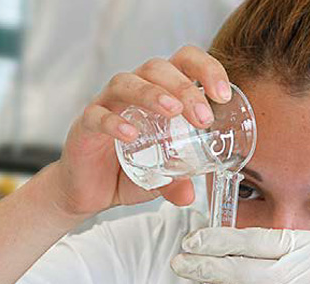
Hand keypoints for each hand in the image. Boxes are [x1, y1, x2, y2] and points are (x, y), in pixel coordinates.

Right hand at [51, 45, 232, 217]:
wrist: (89, 189)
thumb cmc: (128, 169)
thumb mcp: (161, 177)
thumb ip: (177, 182)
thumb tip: (190, 195)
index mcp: (160, 91)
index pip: (184, 62)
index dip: (207, 69)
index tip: (223, 95)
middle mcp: (134, 90)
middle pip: (157, 68)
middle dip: (185, 88)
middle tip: (203, 117)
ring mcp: (107, 104)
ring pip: (126, 82)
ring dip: (152, 94)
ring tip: (172, 111)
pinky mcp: (85, 125)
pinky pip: (97, 115)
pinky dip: (114, 122)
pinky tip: (130, 134)